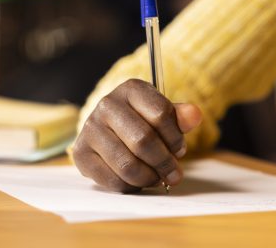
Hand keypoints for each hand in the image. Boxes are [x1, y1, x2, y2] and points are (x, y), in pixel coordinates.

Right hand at [72, 79, 202, 192]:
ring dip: (150, 177)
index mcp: (131, 89)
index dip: (175, 138)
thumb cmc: (142, 121)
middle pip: (143, 141)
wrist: (109, 129)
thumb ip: (180, 116)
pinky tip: (140, 181)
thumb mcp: (162, 114)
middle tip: (175, 174)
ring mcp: (90, 128)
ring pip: (127, 164)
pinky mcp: (81, 153)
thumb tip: (194, 115)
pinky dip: (131, 186)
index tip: (180, 150)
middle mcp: (107, 105)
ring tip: (159, 178)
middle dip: (165, 162)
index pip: (161, 114)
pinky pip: (112, 179)